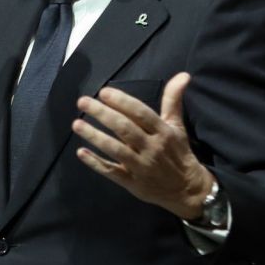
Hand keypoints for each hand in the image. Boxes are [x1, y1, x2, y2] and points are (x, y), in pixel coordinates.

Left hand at [72, 72, 214, 220]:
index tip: (104, 92)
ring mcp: (141, 166)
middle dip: (102, 114)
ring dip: (94, 136)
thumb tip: (183, 74)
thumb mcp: (177, 125)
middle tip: (83, 101)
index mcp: (162, 132)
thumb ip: (173, 99)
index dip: (122, 102)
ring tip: (76, 124)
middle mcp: (151, 148)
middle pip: (124, 129)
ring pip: (115, 150)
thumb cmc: (178, 152)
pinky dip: (96, 163)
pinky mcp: (132, 183)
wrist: (187, 189)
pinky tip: (81, 153)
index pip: (140, 113)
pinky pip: (112, 172)